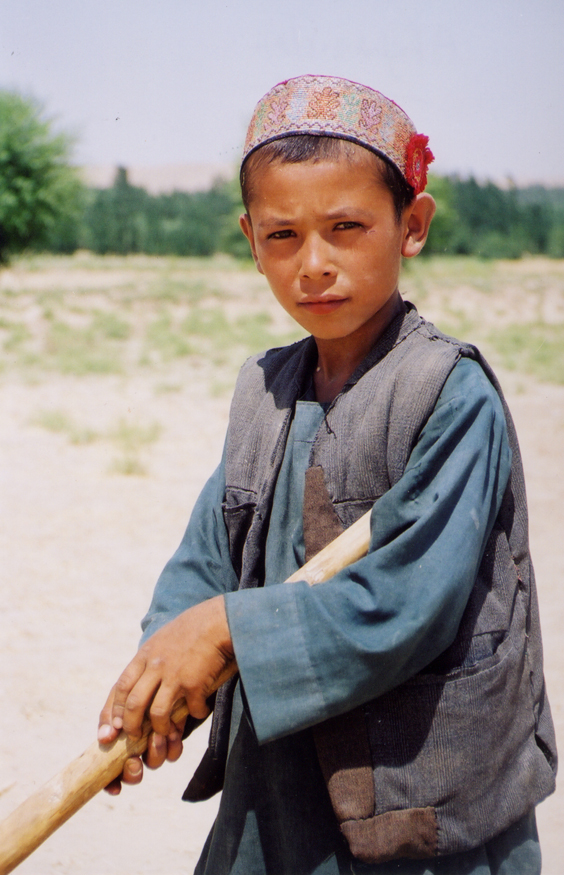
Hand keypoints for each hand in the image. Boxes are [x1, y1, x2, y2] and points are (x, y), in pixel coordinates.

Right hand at [98, 686, 185, 794]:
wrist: (177, 665)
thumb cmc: (142, 678)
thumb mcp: (122, 691)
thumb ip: (111, 713)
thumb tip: (105, 737)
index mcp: (118, 737)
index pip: (110, 771)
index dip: (111, 783)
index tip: (115, 787)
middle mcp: (136, 744)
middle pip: (132, 772)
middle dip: (133, 772)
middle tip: (134, 761)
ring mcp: (155, 740)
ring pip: (153, 762)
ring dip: (154, 753)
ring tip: (158, 737)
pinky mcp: (174, 736)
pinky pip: (173, 752)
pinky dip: (172, 745)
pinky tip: (174, 732)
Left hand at [100, 594, 234, 743]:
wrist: (218, 620)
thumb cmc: (193, 628)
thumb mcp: (163, 638)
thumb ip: (151, 658)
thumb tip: (142, 679)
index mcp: (145, 655)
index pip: (120, 687)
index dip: (113, 711)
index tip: (111, 729)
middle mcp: (155, 665)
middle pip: (134, 703)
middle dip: (131, 726)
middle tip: (135, 737)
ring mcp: (174, 675)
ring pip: (157, 712)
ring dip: (160, 728)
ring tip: (166, 732)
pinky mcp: (194, 682)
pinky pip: (190, 709)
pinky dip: (195, 714)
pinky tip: (201, 710)